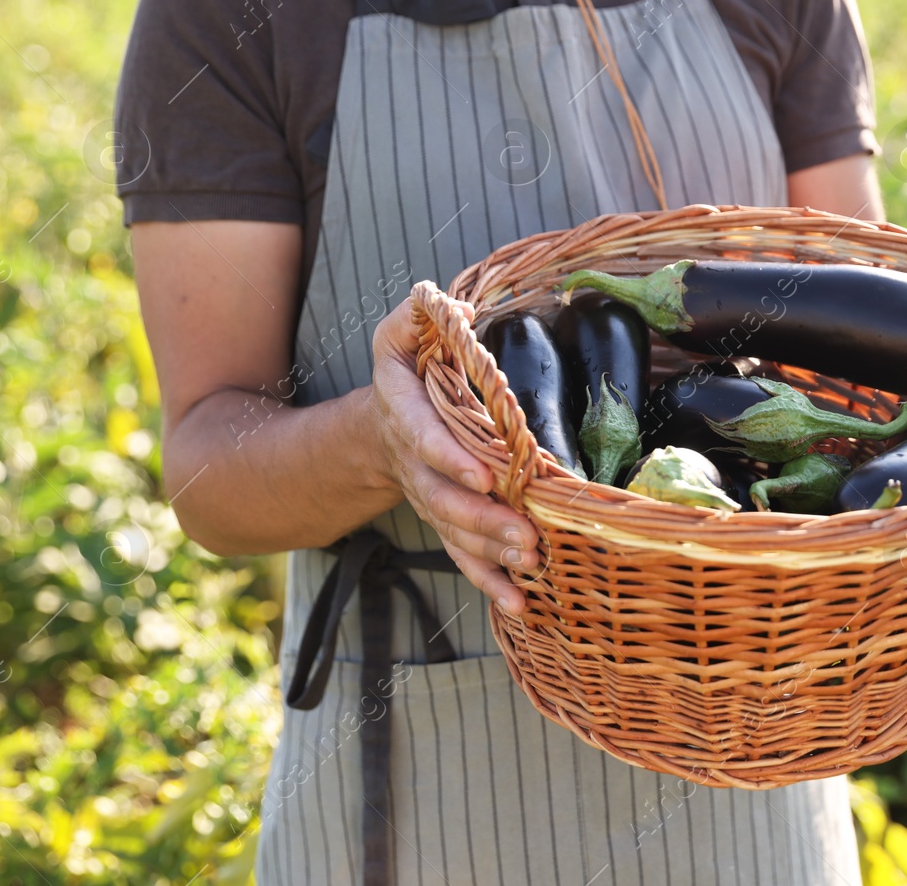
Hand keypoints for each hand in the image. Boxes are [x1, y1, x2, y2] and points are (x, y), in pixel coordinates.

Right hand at [369, 298, 537, 615]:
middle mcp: (415, 464)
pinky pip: (464, 556)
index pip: (425, 437)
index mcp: (405, 413)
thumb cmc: (404, 373)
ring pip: (456, 533)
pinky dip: (489, 580)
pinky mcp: (446, 523)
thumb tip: (454, 303)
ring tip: (529, 565)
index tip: (484, 475)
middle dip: (484, 520)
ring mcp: (430, 498)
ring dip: (491, 554)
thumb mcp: (399, 335)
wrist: (378, 429)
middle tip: (524, 536)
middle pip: (445, 499)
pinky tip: (519, 603)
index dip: (450, 457)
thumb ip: (417, 316)